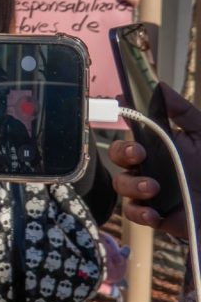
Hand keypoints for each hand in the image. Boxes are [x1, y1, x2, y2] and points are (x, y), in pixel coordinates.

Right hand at [110, 83, 200, 237]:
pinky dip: (139, 213)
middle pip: (119, 157)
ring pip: (121, 184)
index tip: (132, 133)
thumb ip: (182, 112)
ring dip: (132, 185)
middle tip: (139, 155)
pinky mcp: (154, 215)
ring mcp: (148, 192)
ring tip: (153, 188)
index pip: (132, 136)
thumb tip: (160, 86)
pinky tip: (153, 213)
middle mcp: (148, 167)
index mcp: (158, 148)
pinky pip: (134, 213)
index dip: (125, 135)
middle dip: (123, 154)